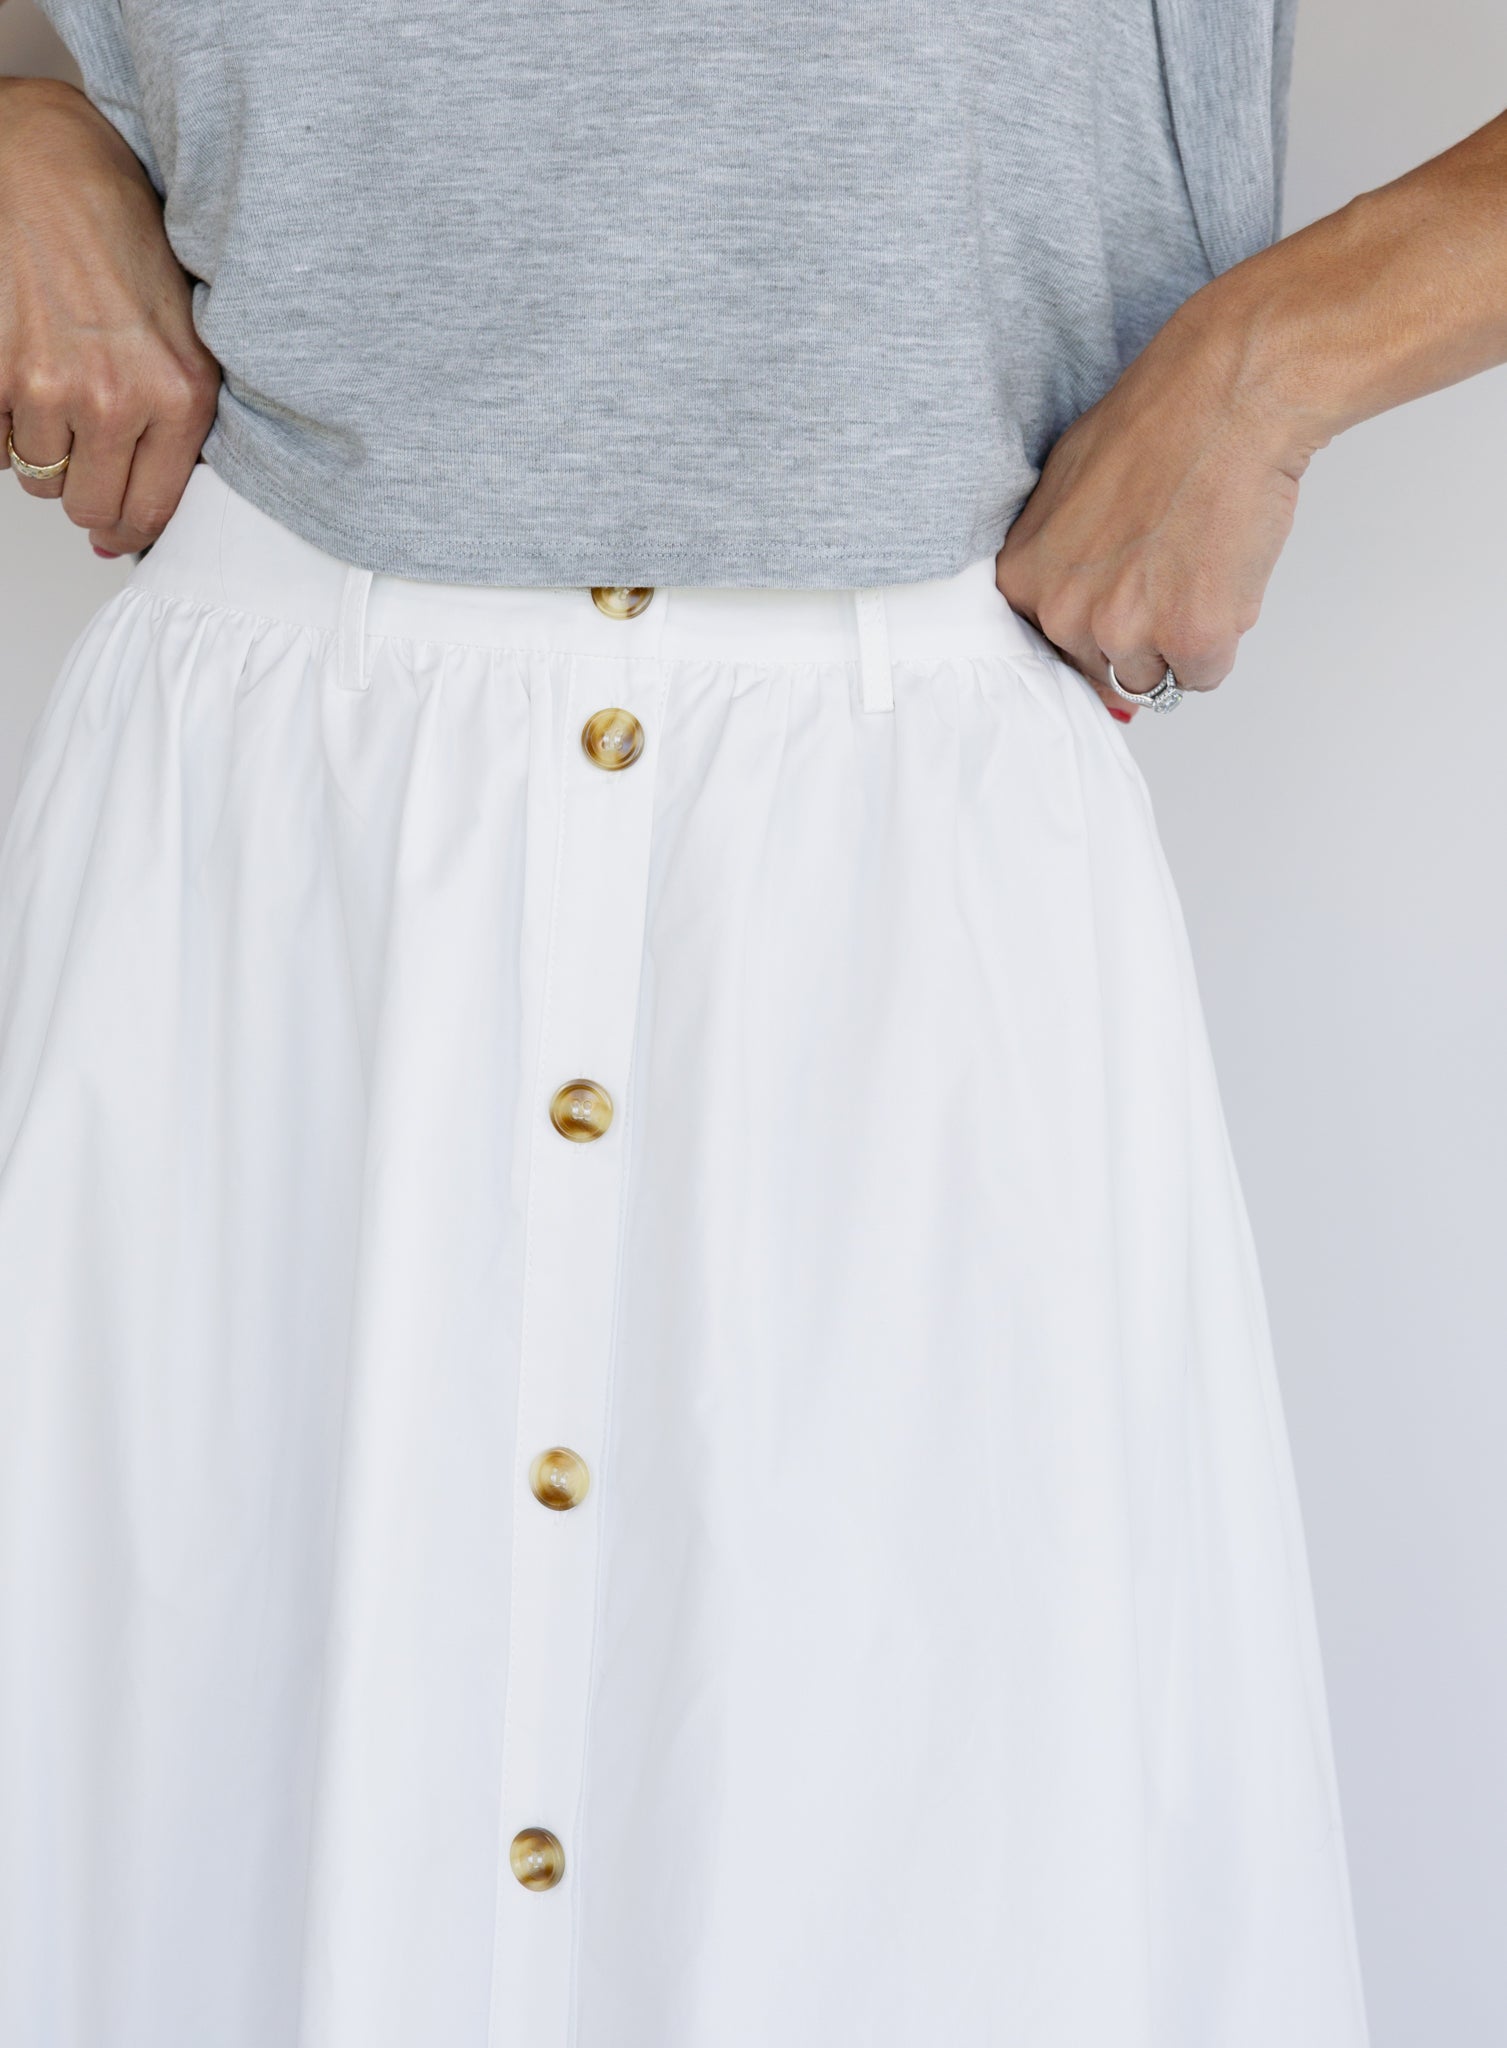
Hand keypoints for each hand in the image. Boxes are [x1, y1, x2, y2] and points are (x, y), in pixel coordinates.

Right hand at [0, 76, 218, 556]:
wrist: (49, 163)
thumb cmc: (117, 235)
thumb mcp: (184, 334)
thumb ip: (176, 422)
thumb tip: (143, 513)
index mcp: (180, 396)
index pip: (151, 511)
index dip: (127, 529)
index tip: (115, 529)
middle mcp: (119, 398)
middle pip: (87, 505)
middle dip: (81, 489)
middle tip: (79, 454)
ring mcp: (50, 386)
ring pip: (34, 474)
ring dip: (38, 447)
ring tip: (50, 389)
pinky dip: (0, 423)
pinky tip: (17, 374)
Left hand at [996, 297, 1309, 719]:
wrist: (1224, 396)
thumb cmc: (1154, 425)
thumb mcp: (1064, 489)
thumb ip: (1058, 558)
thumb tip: (1071, 603)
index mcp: (1025, 581)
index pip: (1054, 650)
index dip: (1098, 626)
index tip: (1124, 599)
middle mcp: (1064, 614)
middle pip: (1107, 667)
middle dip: (1143, 633)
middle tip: (1171, 566)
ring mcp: (1126, 631)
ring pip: (1158, 675)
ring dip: (1184, 638)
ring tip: (1198, 565)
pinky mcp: (1192, 637)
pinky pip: (1206, 674)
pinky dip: (1224, 636)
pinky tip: (1224, 574)